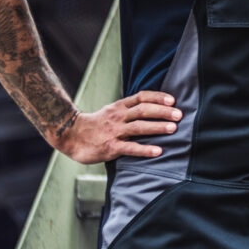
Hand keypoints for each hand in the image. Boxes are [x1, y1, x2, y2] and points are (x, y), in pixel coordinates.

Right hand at [53, 91, 181, 163]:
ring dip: (157, 127)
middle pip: (143, 110)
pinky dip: (145, 149)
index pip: (141, 97)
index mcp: (119, 107)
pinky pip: (130, 148)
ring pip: (139, 127)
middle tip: (179, 114)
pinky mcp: (111, 147)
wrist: (69, 135)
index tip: (173, 100)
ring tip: (173, 128)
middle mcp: (118, 117)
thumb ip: (128, 110)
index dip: (157, 97)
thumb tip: (153, 109)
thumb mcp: (111, 112)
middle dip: (163, 111)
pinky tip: (158, 151)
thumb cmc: (95, 125)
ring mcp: (114, 132)